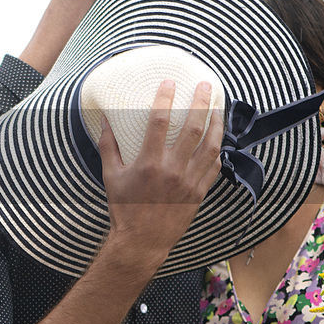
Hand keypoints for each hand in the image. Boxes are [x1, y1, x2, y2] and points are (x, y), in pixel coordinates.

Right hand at [98, 79, 223, 268]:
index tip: (169, 81)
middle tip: (205, 85)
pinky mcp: (199, 192)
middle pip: (192, 128)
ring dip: (216, 123)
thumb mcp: (111, 176)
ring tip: (218, 105)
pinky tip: (217, 138)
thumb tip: (104, 121)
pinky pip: (214, 166)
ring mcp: (189, 181)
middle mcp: (172, 170)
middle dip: (201, 103)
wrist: (142, 242)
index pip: (158, 122)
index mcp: (149, 163)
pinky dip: (217, 150)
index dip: (165, 98)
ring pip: (211, 145)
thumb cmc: (124, 209)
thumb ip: (109, 146)